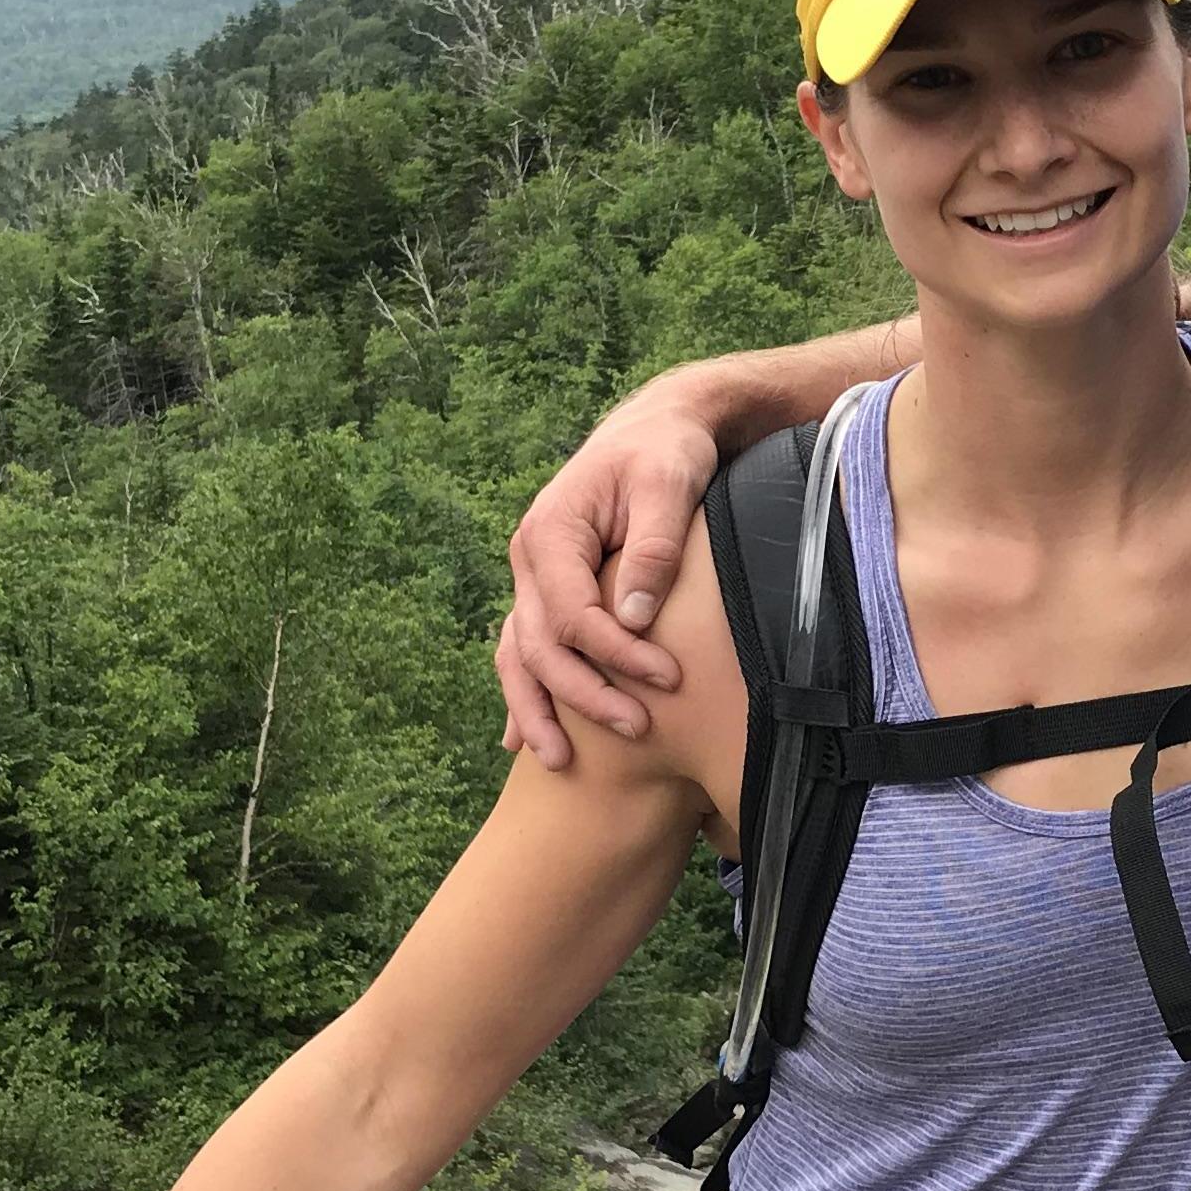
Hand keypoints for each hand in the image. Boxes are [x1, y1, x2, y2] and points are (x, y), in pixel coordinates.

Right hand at [496, 381, 722, 767]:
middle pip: (540, 644)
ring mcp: (533, 579)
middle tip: (637, 730)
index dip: (615, 653)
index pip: (572, 613)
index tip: (667, 678)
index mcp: (551, 531)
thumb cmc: (668, 451)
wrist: (657, 428)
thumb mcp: (670, 484)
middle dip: (584, 694)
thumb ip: (653, 547)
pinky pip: (526, 650)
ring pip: (520, 655)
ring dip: (537, 710)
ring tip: (558, 762)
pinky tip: (523, 739)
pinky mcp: (549, 592)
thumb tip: (633, 616)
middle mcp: (530, 558)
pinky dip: (527, 693)